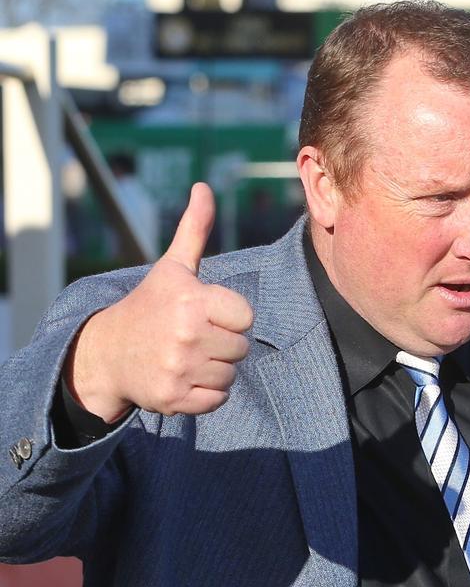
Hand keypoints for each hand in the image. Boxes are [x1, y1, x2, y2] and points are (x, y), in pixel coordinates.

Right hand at [64, 182, 252, 420]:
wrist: (108, 353)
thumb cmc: (148, 307)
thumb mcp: (171, 268)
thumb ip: (194, 230)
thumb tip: (203, 187)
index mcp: (192, 301)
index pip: (245, 317)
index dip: (229, 316)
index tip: (205, 314)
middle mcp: (186, 335)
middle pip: (240, 348)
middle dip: (223, 344)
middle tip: (194, 338)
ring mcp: (180, 369)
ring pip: (230, 375)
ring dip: (215, 369)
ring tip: (189, 357)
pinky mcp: (175, 399)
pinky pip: (217, 400)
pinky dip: (207, 394)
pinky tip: (186, 377)